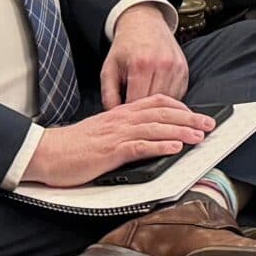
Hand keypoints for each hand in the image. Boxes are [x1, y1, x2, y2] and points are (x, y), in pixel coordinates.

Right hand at [21, 97, 215, 186]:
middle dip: (189, 118)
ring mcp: (116, 135)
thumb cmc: (73, 147)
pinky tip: (174, 148)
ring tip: (199, 136)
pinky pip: (139, 146)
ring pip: (155, 128)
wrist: (45, 153)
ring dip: (180, 131)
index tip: (195, 114)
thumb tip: (144, 137)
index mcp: (120, 113)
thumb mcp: (102, 132)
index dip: (179, 107)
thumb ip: (123, 131)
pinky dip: (159, 146)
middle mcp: (121, 119)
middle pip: (162, 113)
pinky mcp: (109, 152)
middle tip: (210, 124)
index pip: (155, 102)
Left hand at [99, 3, 191, 107]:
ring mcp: (176, 68)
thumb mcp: (109, 68)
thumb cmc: (125, 47)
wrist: (145, 23)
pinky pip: (178, 95)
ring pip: (169, 102)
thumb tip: (113, 116)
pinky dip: (168, 100)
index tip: (123, 118)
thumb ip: (109, 95)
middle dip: (143, 112)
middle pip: (154, 105)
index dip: (129, 114)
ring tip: (145, 106)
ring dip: (157, 108)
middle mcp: (162, 65)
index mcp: (141, 65)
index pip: (137, 102)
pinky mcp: (184, 70)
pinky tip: (156, 97)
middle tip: (134, 115)